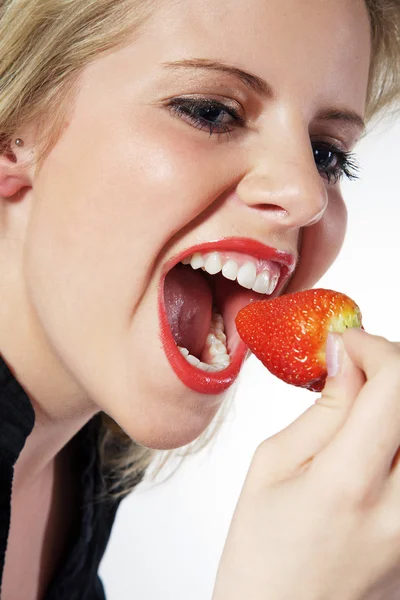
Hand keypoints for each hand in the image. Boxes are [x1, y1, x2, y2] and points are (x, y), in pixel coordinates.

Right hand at [212, 329, 399, 599]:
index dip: (374, 347)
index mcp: (349, 485)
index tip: (347, 345)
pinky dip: (399, 438)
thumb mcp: (272, 467)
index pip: (396, 384)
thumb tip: (348, 360)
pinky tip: (375, 442)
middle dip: (392, 368)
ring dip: (397, 405)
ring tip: (367, 407)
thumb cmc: (261, 553)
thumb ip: (323, 410)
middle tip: (359, 369)